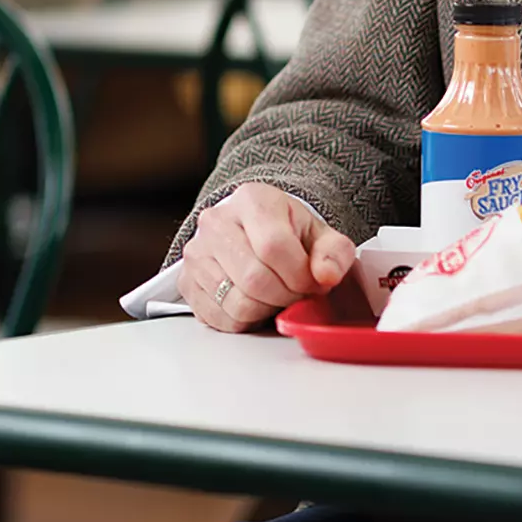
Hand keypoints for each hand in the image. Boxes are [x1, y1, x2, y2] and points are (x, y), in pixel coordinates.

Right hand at [177, 182, 354, 332]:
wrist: (253, 230)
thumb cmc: (288, 232)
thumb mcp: (321, 234)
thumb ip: (334, 253)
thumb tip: (327, 276)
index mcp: (253, 200)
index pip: (274, 246)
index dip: (300, 275)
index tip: (314, 283)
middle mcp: (216, 222)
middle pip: (254, 278)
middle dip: (286, 296)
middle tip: (298, 294)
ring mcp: (196, 253)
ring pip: (237, 303)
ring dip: (267, 310)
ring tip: (278, 296)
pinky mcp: (186, 282)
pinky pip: (220, 318)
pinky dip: (246, 321)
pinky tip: (257, 303)